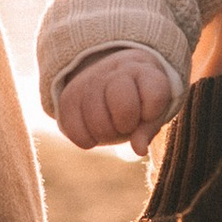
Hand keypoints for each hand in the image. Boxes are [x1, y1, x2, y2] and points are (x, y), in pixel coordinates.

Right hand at [55, 48, 180, 153]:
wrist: (110, 78)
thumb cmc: (139, 100)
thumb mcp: (151, 111)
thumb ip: (148, 129)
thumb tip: (139, 150)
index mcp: (143, 71)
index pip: (154, 95)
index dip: (152, 113)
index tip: (147, 111)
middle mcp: (115, 70)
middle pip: (124, 107)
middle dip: (127, 124)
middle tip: (126, 122)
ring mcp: (89, 81)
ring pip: (98, 122)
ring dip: (107, 134)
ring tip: (110, 125)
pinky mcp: (68, 97)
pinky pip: (76, 132)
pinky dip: (87, 140)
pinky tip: (93, 131)